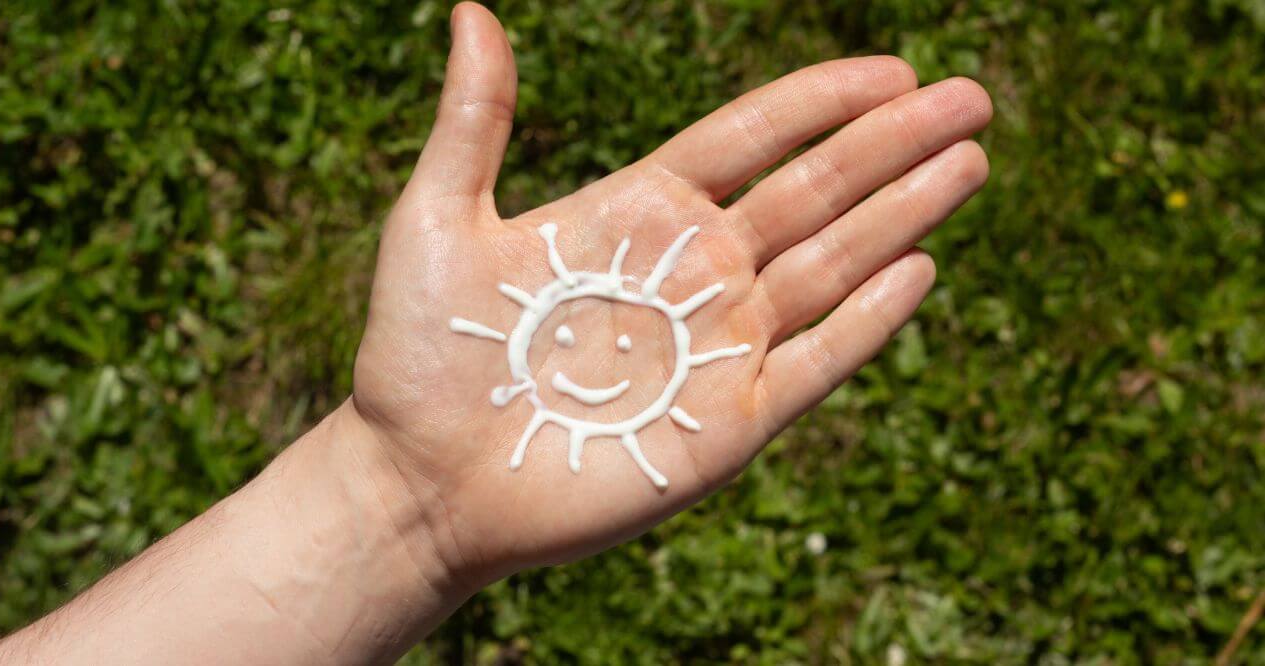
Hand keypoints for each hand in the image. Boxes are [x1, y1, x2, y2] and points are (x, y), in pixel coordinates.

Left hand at [350, 2, 991, 586]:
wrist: (423, 482)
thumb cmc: (422, 354)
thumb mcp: (437, 221)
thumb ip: (473, 122)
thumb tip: (468, 12)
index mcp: (639, 212)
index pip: (752, 139)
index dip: (823, 101)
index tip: (893, 68)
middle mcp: (693, 271)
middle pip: (814, 191)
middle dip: (894, 143)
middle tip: (972, 98)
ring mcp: (719, 345)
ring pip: (832, 263)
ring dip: (902, 212)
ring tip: (967, 160)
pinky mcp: (729, 422)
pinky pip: (816, 362)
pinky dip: (868, 321)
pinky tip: (920, 269)